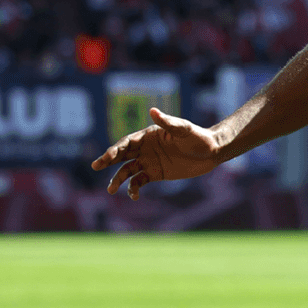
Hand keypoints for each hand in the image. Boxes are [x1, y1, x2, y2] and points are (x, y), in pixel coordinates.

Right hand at [91, 107, 222, 199]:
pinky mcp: (156, 173)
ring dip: (118, 179)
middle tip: (96, 166)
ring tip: (110, 190)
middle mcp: (144, 148)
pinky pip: (140, 182)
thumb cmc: (197, 137)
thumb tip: (152, 111)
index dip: (116, 149)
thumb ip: (168, 122)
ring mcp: (149, 161)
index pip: (127, 142)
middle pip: (121, 155)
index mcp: (147, 136)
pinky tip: (134, 196)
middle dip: (108, 160)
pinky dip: (134, 189)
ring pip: (127, 171)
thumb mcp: (183, 129)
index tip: (108, 156)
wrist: (211, 152)